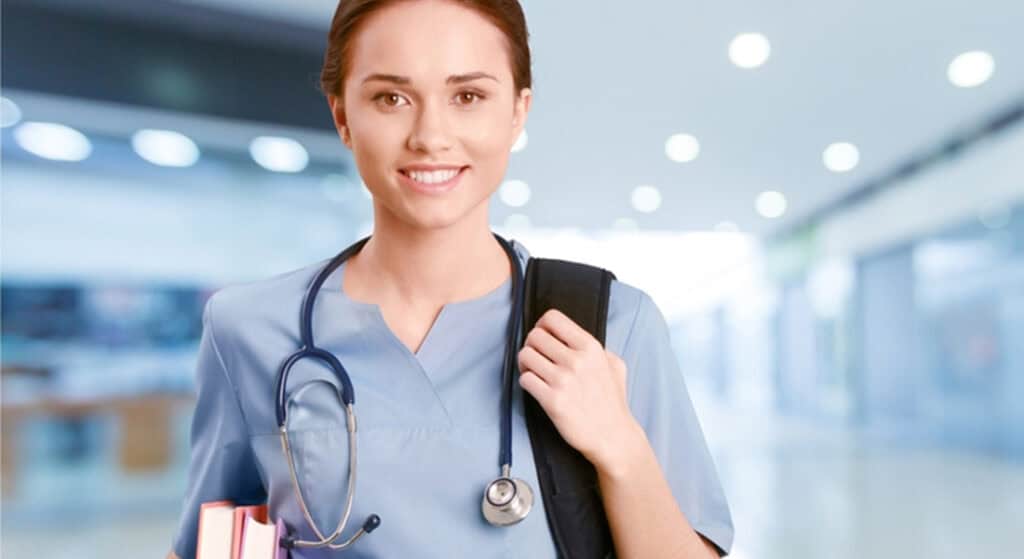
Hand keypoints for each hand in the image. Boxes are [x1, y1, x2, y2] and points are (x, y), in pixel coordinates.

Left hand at [517, 309, 641, 468]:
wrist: (612, 436)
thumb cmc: (612, 402)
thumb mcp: (614, 364)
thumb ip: (596, 347)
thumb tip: (571, 335)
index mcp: (591, 347)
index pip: (552, 318)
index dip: (542, 325)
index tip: (543, 336)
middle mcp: (576, 360)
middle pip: (534, 336)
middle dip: (532, 346)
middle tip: (537, 357)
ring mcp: (563, 380)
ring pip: (525, 355)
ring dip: (525, 364)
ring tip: (534, 372)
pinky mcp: (552, 401)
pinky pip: (525, 380)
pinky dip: (526, 382)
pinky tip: (536, 388)